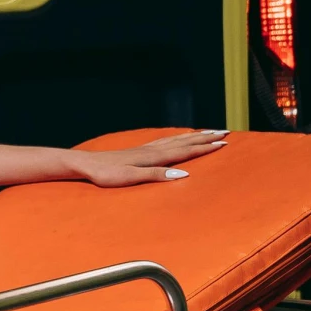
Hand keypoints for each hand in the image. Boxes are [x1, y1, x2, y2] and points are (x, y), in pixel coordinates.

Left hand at [74, 129, 227, 186]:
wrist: (85, 164)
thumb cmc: (106, 174)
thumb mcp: (131, 178)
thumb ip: (157, 175)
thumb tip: (183, 174)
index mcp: (154, 158)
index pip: (185, 151)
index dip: (205, 147)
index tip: (224, 143)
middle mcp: (152, 150)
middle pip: (184, 142)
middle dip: (205, 138)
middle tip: (225, 132)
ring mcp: (145, 149)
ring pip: (175, 140)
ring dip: (193, 136)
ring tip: (208, 132)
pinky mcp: (138, 151)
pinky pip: (165, 141)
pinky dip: (177, 138)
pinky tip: (178, 138)